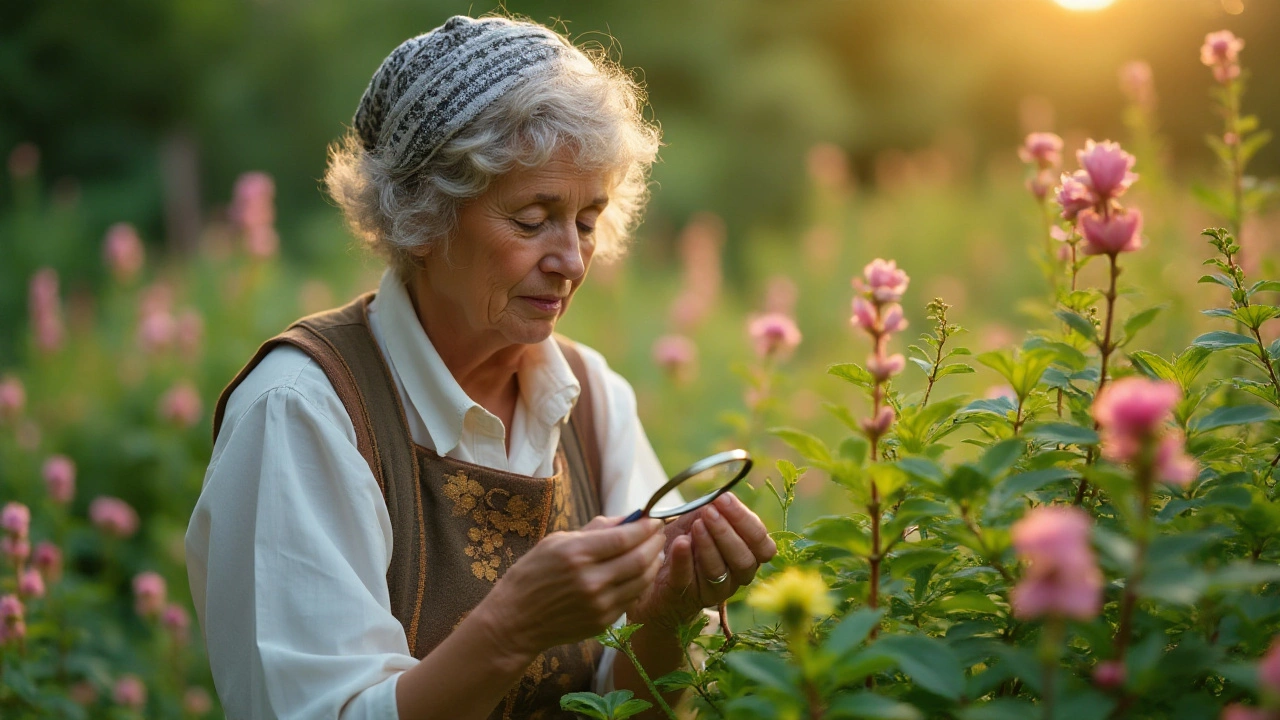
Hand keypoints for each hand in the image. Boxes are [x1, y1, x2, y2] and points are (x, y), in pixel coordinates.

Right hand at [476, 516, 665, 658]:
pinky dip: (642, 582)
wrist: (515, 620)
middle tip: (659, 533)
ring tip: (655, 551)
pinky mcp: (602, 621)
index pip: (624, 537)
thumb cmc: (533, 573)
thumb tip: (628, 518)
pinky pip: (632, 598)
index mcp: (576, 553)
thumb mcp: (557, 541)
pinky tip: (642, 572)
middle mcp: (590, 580)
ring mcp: (598, 604)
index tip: (653, 519)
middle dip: (655, 543)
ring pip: (641, 580)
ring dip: (654, 563)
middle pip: (639, 559)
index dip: (645, 527)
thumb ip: (595, 529)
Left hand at [629, 493, 776, 631]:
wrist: (656, 567)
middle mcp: (737, 576)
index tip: (724, 500)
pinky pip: (687, 579)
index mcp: (749, 555)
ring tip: (696, 525)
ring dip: (708, 545)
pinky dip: (684, 559)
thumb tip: (721, 495)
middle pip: (743, 559)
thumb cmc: (686, 539)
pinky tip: (680, 542)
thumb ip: (714, 510)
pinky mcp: (686, 596)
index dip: (746, 521)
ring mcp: (714, 589)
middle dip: (727, 533)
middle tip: (709, 512)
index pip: (762, 544)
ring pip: (718, 571)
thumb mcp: (701, 520)